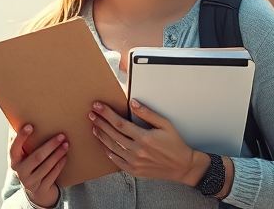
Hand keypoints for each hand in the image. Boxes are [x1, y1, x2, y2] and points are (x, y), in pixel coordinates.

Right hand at [9, 124, 67, 207]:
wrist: (35, 192)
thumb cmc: (29, 166)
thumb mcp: (22, 156)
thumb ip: (20, 140)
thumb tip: (17, 117)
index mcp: (14, 161)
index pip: (14, 148)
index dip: (21, 137)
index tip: (30, 126)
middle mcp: (20, 172)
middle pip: (36, 157)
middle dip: (50, 145)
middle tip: (61, 135)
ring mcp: (31, 182)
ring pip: (47, 166)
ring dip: (58, 154)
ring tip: (66, 144)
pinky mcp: (41, 189)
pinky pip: (53, 175)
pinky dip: (59, 165)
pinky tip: (65, 157)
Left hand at [89, 99, 207, 184]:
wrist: (182, 166)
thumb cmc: (175, 144)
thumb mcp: (165, 125)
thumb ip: (148, 114)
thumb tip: (133, 103)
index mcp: (144, 138)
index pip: (120, 123)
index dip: (107, 113)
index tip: (98, 106)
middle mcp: (137, 150)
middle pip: (112, 134)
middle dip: (100, 122)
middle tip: (91, 114)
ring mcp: (134, 162)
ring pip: (112, 147)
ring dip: (101, 136)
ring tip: (94, 126)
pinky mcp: (133, 170)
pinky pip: (116, 160)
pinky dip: (108, 151)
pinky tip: (103, 143)